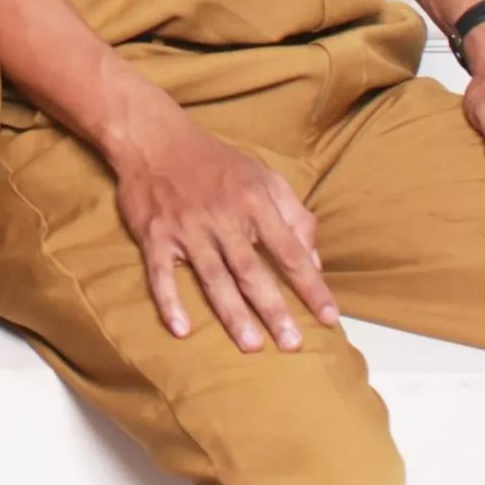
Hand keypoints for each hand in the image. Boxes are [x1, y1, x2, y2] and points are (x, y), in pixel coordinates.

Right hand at [107, 85, 338, 351]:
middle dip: (274, 309)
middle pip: (251, 270)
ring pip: (213, 277)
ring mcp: (187, 228)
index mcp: (254, 202)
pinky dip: (170, 301)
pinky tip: (181, 330)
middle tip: (291, 344)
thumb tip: (314, 260)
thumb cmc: (217, 163)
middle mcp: (222, 217)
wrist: (155, 139)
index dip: (311, 286)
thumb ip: (294, 216)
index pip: (289, 251)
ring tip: (251, 345)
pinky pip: (161, 274)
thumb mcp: (264, 178)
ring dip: (232, 313)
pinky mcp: (155, 235)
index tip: (329, 318)